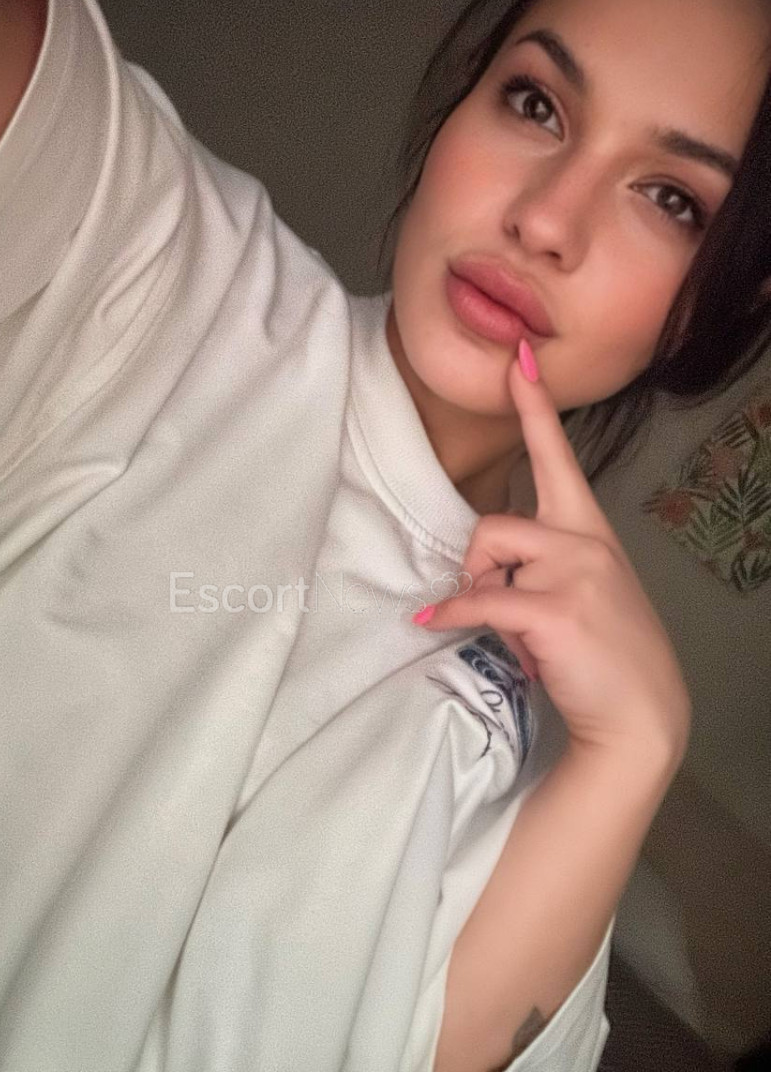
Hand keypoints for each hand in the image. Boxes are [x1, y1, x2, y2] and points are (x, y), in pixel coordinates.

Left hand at [414, 341, 691, 764]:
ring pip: (484, 557)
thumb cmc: (601, 655)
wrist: (639, 714)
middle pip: (492, 523)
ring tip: (514, 633)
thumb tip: (481, 576)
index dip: (535, 407)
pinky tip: (432, 624)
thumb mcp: (576, 596)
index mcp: (589, 531)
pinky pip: (478, 599)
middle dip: (476, 565)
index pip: (559, 457)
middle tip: (491, 602)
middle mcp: (585, 540)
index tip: (519, 357)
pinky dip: (451, 614)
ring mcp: (574, 570)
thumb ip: (537, 569)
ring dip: (479, 595)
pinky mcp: (554, 608)